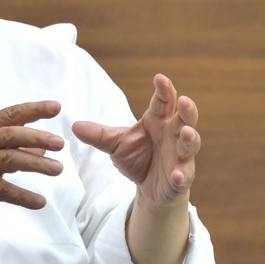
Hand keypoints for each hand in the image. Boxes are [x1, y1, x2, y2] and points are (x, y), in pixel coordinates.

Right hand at [0, 101, 64, 208]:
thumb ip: (12, 144)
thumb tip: (42, 148)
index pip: (12, 114)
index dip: (34, 109)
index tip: (55, 107)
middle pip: (12, 136)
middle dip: (38, 138)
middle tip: (60, 144)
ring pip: (11, 160)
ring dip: (36, 164)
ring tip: (57, 169)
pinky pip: (3, 190)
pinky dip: (23, 197)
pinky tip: (39, 202)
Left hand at [72, 74, 199, 207]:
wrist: (148, 186)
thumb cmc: (136, 157)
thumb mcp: (115, 144)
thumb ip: (98, 135)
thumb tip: (74, 126)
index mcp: (157, 121)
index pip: (163, 102)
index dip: (164, 90)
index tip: (159, 78)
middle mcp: (172, 135)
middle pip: (184, 118)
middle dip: (186, 110)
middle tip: (184, 100)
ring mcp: (180, 156)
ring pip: (190, 144)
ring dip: (190, 137)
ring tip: (185, 132)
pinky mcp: (180, 178)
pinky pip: (183, 175)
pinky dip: (181, 174)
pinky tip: (176, 174)